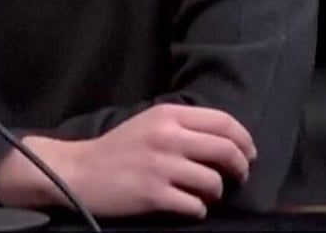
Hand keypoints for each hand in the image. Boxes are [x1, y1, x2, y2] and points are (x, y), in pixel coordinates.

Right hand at [0, 103, 256, 218]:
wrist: (79, 172)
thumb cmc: (118, 149)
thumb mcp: (149, 124)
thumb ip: (184, 127)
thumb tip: (229, 143)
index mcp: (167, 115)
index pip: (225, 122)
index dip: (244, 141)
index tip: (247, 154)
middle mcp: (166, 136)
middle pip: (227, 151)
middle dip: (239, 168)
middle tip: (235, 177)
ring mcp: (160, 166)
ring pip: (214, 183)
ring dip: (213, 193)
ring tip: (199, 193)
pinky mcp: (154, 194)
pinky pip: (196, 207)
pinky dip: (195, 209)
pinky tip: (182, 205)